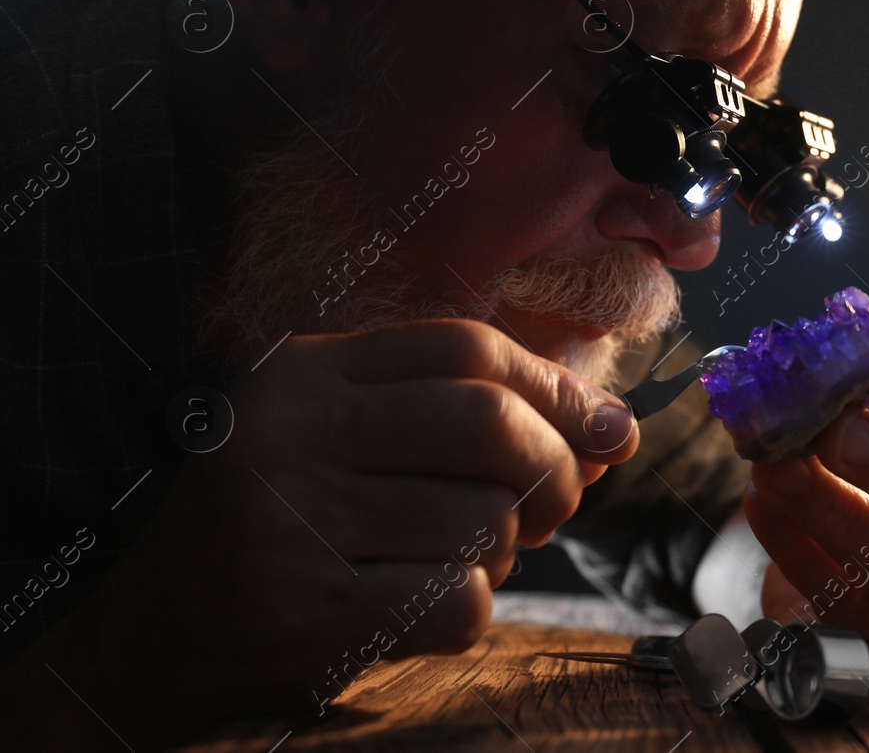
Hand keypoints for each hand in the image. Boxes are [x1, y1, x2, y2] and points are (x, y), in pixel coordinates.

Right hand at [13, 319, 636, 748]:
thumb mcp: (340, 436)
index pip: (466, 347)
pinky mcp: (309, 613)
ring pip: (483, 523)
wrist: (140, 637)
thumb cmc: (273, 525)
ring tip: (446, 560)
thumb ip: (461, 416)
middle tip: (546, 507)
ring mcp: (295, 523)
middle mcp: (292, 436)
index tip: (600, 427)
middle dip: (551, 469)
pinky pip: (458, 601)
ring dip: (497, 554)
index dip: (554, 385)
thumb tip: (613, 428)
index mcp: (302, 375)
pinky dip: (466, 610)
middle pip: (491, 425)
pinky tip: (416, 608)